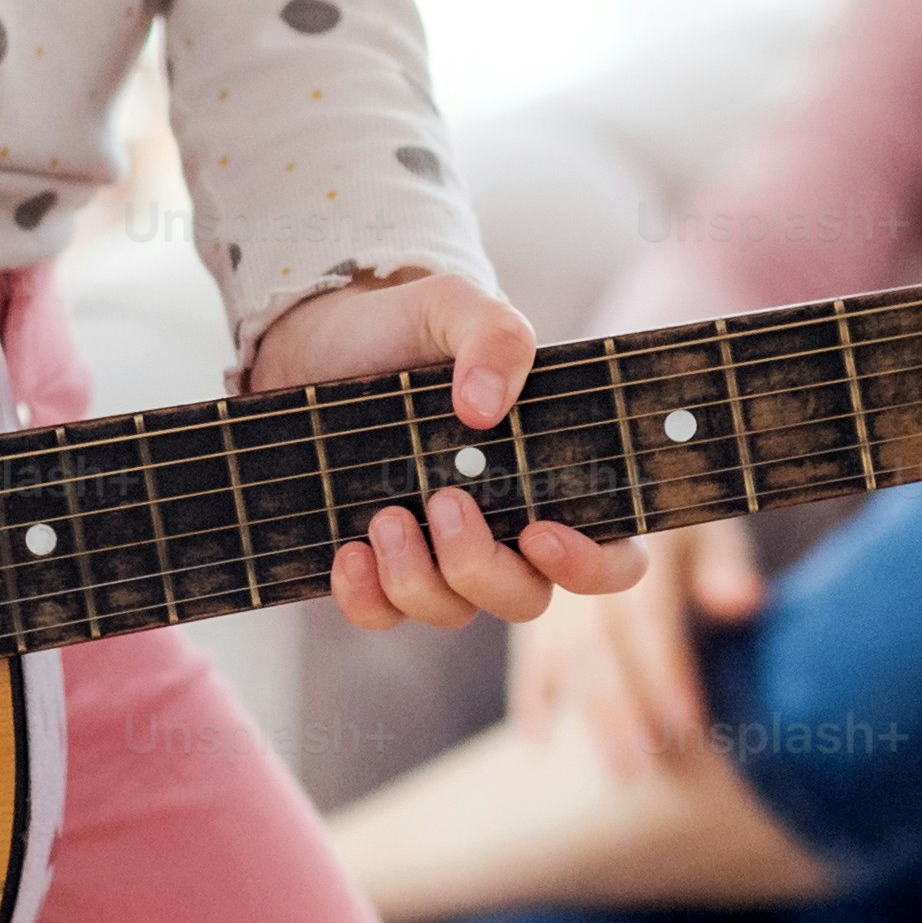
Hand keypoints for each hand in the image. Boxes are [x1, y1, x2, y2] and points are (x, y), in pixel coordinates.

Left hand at [247, 269, 648, 630]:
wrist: (308, 340)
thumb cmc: (401, 325)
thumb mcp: (452, 307)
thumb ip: (495, 336)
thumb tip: (487, 409)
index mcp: (551, 474)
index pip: (613, 554)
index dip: (593, 566)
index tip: (542, 533)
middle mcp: (504, 527)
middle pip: (527, 598)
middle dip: (482, 568)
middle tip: (442, 502)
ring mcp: (440, 554)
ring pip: (454, 611)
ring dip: (419, 577)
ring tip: (384, 513)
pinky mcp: (377, 566)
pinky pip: (384, 615)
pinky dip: (366, 597)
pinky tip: (347, 550)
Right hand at [507, 516, 767, 775]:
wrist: (620, 484)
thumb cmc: (685, 516)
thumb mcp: (712, 524)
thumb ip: (725, 564)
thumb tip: (743, 604)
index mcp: (636, 534)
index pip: (647, 613)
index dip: (664, 670)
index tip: (687, 725)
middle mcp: (583, 551)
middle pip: (597, 643)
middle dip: (622, 711)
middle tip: (645, 772)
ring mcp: (547, 572)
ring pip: (562, 653)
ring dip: (588, 715)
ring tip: (620, 769)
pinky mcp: (526, 591)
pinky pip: (524, 648)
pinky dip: (531, 696)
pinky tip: (539, 744)